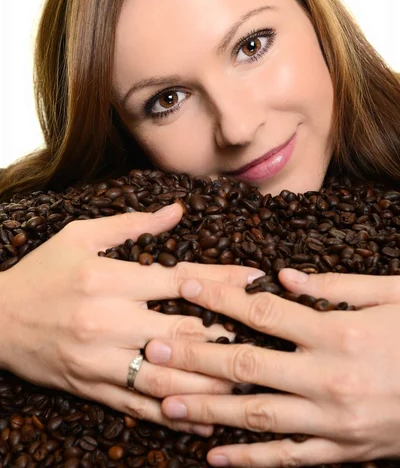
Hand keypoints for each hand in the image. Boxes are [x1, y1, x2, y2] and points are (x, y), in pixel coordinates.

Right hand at [0, 203, 263, 435]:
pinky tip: (203, 418)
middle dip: (228, 332)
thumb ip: (132, 224)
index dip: (222, 280)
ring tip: (248, 379)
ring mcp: (100, 360)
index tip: (255, 279)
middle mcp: (108, 321)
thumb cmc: (41, 272)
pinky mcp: (91, 387)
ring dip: (210, 381)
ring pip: (167, 377)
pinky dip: (173, 413)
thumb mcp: (80, 235)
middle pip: (182, 331)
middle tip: (266, 333)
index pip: (180, 280)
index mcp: (109, 279)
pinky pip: (139, 406)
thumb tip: (177, 211)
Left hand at [145, 270, 399, 465]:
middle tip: (152, 348)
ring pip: (257, 416)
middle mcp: (329, 379)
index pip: (263, 313)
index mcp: (339, 333)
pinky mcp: (344, 452)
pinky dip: (249, 462)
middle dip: (195, 355)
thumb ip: (337, 284)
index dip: (220, 296)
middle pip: (246, 364)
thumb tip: (284, 278)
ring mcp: (334, 421)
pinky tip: (214, 458)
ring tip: (165, 403)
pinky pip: (289, 459)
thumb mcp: (392, 294)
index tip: (185, 284)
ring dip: (208, 410)